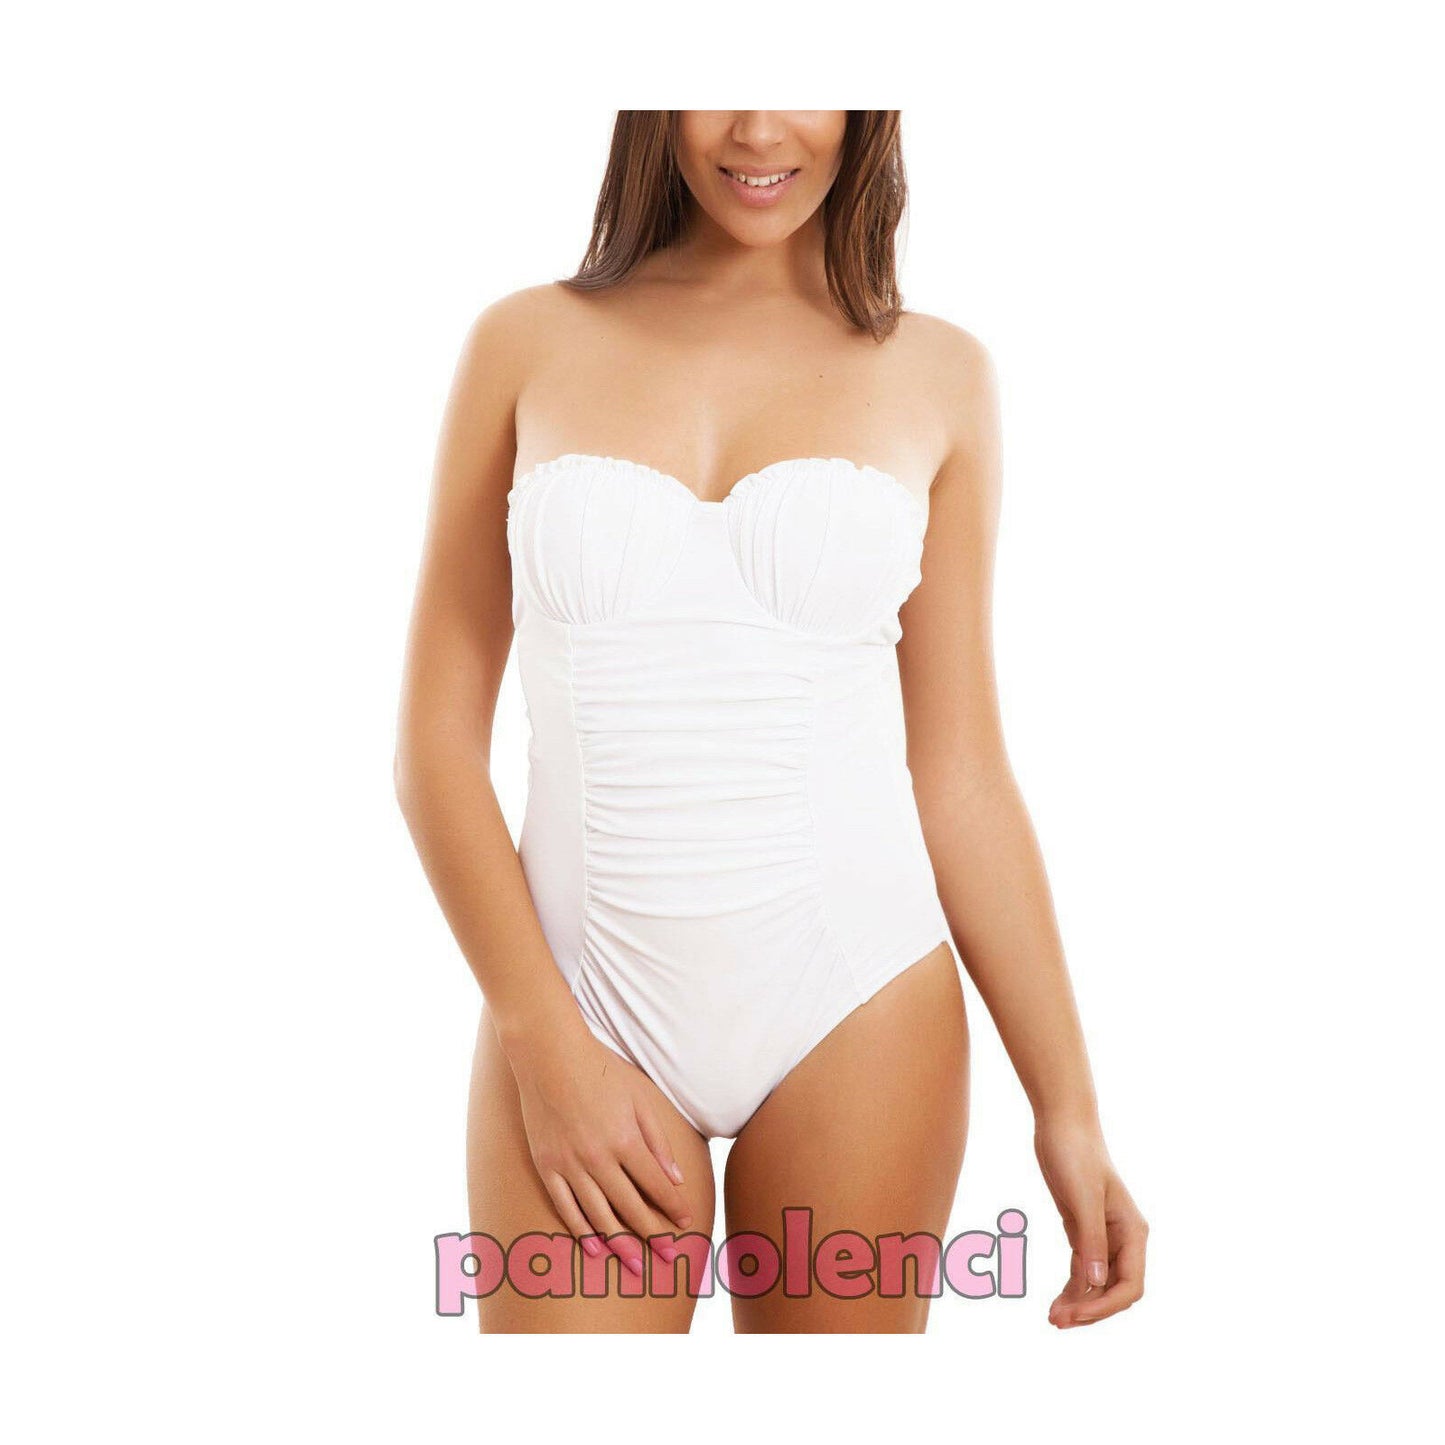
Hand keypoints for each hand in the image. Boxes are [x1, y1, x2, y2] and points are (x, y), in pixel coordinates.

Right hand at [512, 1031, 694, 1276]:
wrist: (549, 1055)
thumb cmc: (599, 1070)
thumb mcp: (638, 1098)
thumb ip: (657, 1141)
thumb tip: (675, 1179)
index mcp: (624, 1140)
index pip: (656, 1186)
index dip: (673, 1208)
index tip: (685, 1224)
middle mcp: (597, 1158)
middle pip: (630, 1208)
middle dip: (653, 1235)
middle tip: (670, 1258)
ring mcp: (569, 1164)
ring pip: (598, 1216)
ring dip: (620, 1244)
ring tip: (636, 1265)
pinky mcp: (546, 1165)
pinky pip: (565, 1207)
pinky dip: (581, 1230)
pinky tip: (595, 1247)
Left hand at [1033, 1117, 1147, 1327]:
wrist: (1062, 1123)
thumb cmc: (1076, 1154)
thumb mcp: (1083, 1198)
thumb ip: (1091, 1241)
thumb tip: (1096, 1283)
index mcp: (1132, 1232)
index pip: (1130, 1286)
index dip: (1105, 1306)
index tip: (1075, 1314)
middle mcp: (1123, 1238)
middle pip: (1114, 1290)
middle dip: (1090, 1309)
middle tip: (1056, 1321)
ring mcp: (1103, 1235)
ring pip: (1097, 1283)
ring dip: (1079, 1303)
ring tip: (1053, 1318)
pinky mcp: (1083, 1229)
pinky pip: (1082, 1269)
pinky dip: (1072, 1287)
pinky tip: (1057, 1301)